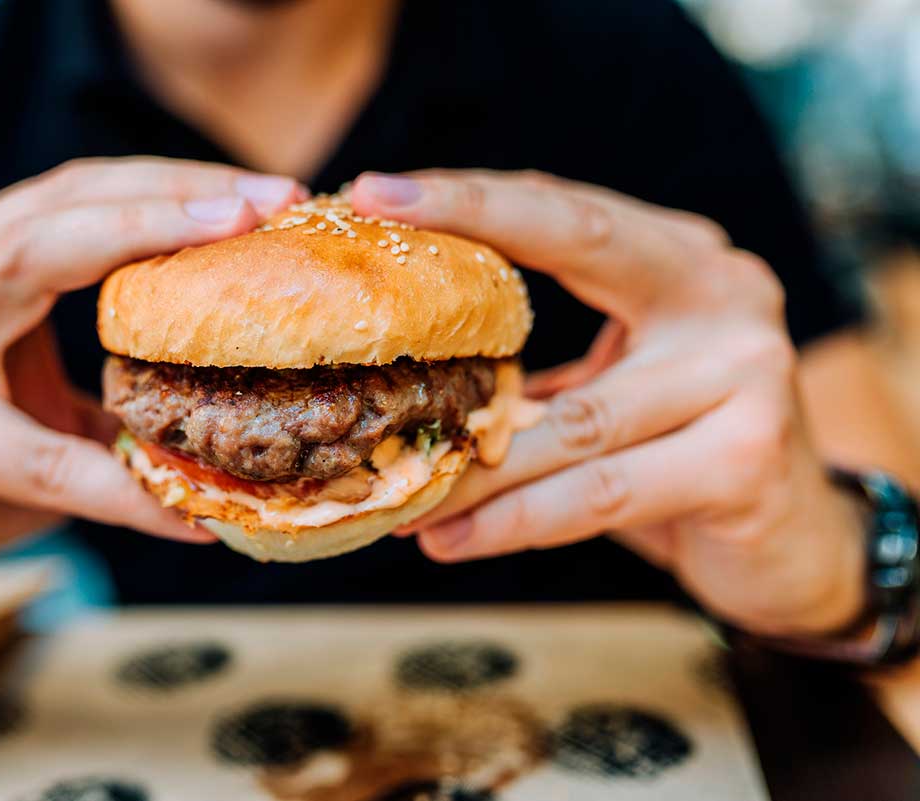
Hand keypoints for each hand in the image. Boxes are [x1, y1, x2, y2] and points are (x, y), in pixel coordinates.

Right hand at [0, 158, 304, 617]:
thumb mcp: (43, 414)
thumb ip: (114, 392)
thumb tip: (235, 406)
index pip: (82, 197)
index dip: (175, 184)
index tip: (268, 190)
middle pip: (64, 198)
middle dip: (174, 187)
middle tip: (271, 194)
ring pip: (32, 255)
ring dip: (144, 235)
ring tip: (233, 233)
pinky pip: (39, 449)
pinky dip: (116, 480)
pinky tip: (182, 509)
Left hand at [351, 169, 865, 636]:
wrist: (797, 538)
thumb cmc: (680, 452)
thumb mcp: (615, 388)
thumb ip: (540, 366)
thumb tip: (403, 370)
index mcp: (683, 260)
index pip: (566, 212)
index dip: (471, 198)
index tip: (377, 193)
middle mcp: (725, 293)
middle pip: (576, 254)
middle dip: (460, 263)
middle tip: (356, 310)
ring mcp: (746, 372)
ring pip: (572, 415)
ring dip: (470, 462)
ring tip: (395, 491)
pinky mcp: (745, 459)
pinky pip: (599, 492)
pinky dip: (515, 521)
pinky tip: (452, 539)